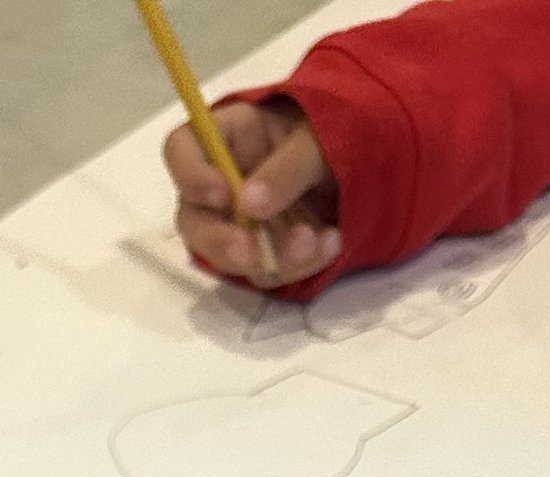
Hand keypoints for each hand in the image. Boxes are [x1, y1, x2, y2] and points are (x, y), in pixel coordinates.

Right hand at [165, 99, 340, 289]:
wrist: (367, 160)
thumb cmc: (334, 132)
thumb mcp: (318, 137)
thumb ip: (285, 167)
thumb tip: (249, 206)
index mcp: (228, 136)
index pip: (181, 150)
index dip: (190, 174)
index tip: (221, 194)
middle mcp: (222, 183)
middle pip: (194, 220)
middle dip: (221, 242)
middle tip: (251, 253)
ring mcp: (239, 222)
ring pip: (229, 257)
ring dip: (271, 259)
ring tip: (315, 242)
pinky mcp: (262, 251)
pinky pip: (267, 271)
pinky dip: (298, 266)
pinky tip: (329, 244)